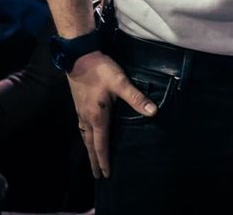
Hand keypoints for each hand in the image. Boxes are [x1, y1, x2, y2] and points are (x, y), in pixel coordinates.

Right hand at [66, 50, 157, 178]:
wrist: (79, 57)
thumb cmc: (100, 70)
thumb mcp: (120, 83)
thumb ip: (136, 97)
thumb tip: (153, 112)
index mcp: (97, 117)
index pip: (101, 144)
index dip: (104, 160)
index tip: (106, 174)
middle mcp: (86, 119)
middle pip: (90, 145)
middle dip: (94, 161)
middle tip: (97, 175)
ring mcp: (80, 112)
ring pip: (84, 137)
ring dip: (89, 150)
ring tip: (92, 160)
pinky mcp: (78, 105)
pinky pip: (81, 128)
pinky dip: (85, 137)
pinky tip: (87, 135)